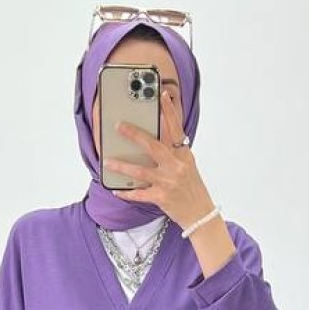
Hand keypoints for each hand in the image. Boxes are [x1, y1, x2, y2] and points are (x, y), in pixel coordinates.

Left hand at [104, 87, 216, 231]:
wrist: (201, 215)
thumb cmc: (192, 188)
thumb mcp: (187, 166)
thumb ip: (172, 152)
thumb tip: (151, 140)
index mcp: (183, 155)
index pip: (175, 128)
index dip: (169, 110)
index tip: (161, 94)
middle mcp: (176, 166)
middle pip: (152, 145)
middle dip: (134, 134)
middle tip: (119, 125)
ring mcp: (168, 182)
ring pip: (140, 170)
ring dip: (121, 165)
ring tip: (107, 161)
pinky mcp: (161, 198)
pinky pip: (139, 194)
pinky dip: (126, 192)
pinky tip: (116, 190)